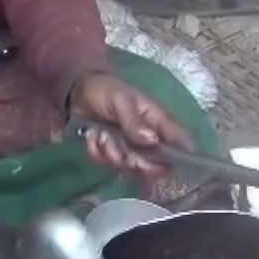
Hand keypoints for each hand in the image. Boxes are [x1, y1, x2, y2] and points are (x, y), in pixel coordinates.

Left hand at [68, 73, 187, 177]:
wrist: (77, 91)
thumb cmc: (105, 90)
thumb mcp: (120, 100)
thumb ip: (134, 121)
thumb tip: (152, 141)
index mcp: (158, 122)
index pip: (181, 142)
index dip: (179, 157)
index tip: (161, 162)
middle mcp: (148, 139)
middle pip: (157, 166)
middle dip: (138, 164)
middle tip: (124, 153)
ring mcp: (130, 149)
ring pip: (130, 168)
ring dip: (112, 154)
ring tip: (101, 135)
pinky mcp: (111, 154)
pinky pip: (107, 165)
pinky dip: (97, 153)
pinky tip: (92, 137)